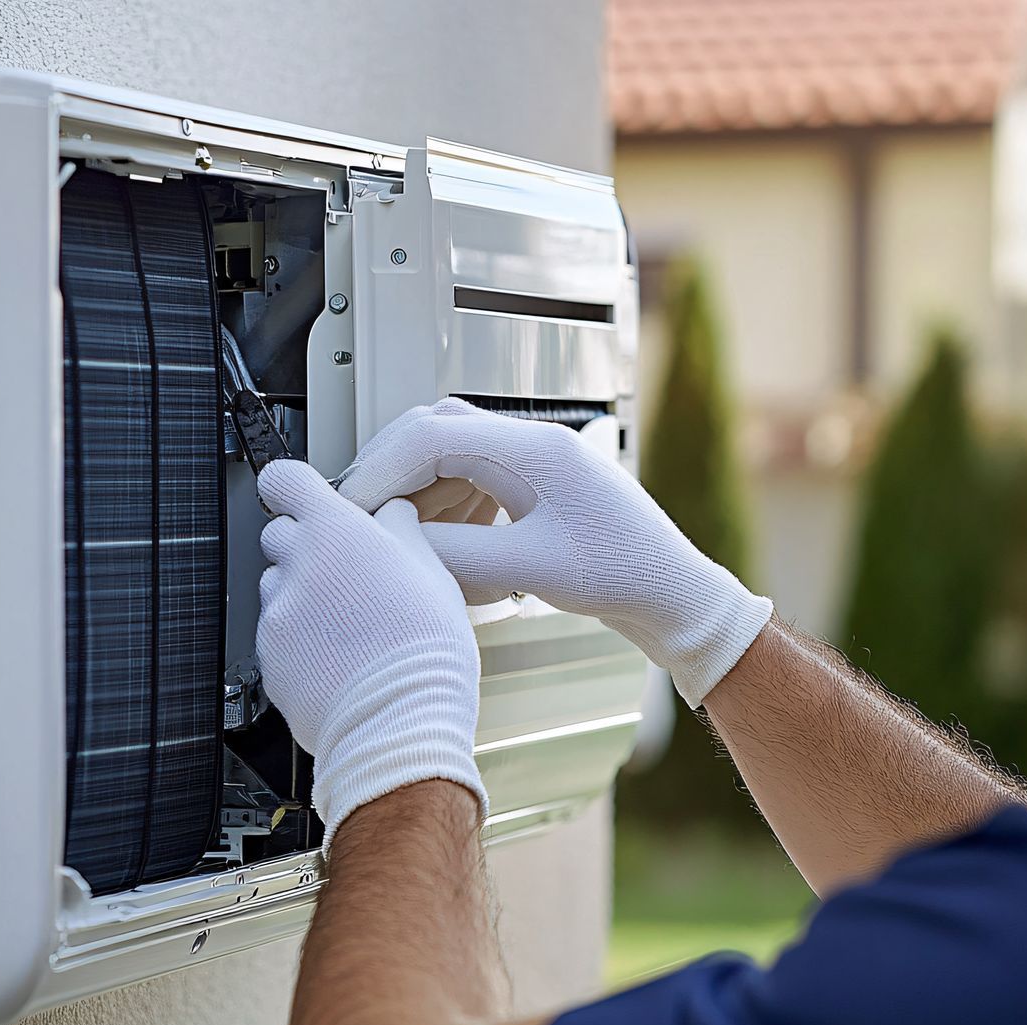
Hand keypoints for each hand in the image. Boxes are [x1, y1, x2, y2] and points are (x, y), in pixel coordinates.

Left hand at [254, 460, 484, 849]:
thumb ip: (401, 528)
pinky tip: (339, 655)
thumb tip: (392, 512)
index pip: (284, 478)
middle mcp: (296, 567)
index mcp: (335, 533)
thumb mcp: (433, 569)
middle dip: (307, 547)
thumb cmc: (423, 649)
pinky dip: (299, 639)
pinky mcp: (269, 658)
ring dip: (303, 594)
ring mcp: (277, 615)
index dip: (295, 486)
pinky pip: (277, 635)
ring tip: (349, 623)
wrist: (400, 721)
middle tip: (348, 573)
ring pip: (278, 587)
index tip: (307, 497)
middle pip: (279, 534)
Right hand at [337, 398, 772, 707]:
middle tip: (357, 513)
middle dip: (388, 469)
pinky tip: (435, 535)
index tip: (352, 507)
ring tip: (391, 528)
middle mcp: (532, 442)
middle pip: (433, 430)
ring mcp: (534, 459)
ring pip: (449, 450)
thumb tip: (396, 540)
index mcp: (533, 448)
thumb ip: (455, 552)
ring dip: (413, 485)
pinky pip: (472, 474)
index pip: (429, 436)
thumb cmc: (624, 576)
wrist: (674, 593)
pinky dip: (442, 499)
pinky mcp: (536, 483)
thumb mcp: (528, 570)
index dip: (379, 471)